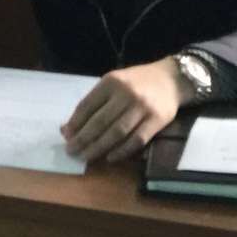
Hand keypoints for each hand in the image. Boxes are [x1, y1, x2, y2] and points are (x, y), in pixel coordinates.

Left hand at [62, 58, 182, 163]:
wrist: (171, 79)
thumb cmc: (137, 82)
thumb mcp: (114, 83)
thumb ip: (94, 102)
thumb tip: (70, 127)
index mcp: (111, 82)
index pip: (87, 105)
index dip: (75, 123)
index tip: (65, 136)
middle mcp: (126, 93)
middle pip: (100, 121)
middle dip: (83, 139)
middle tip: (72, 151)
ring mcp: (142, 107)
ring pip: (116, 132)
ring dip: (99, 148)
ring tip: (86, 157)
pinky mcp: (157, 120)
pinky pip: (136, 140)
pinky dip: (122, 151)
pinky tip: (110, 157)